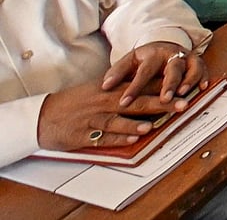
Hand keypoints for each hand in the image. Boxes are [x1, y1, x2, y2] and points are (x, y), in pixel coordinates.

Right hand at [37, 79, 182, 151]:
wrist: (43, 114)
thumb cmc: (75, 101)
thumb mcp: (98, 88)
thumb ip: (122, 87)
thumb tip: (149, 84)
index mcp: (110, 89)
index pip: (141, 85)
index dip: (163, 87)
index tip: (184, 86)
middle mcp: (104, 101)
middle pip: (136, 102)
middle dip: (160, 104)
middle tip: (181, 104)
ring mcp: (94, 119)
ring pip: (118, 121)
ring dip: (137, 124)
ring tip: (154, 126)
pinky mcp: (84, 135)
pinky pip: (103, 138)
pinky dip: (117, 140)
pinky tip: (130, 141)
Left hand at [102, 41, 207, 106]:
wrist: (163, 46)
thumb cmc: (144, 60)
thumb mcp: (128, 62)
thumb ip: (116, 73)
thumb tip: (104, 86)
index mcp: (152, 54)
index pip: (143, 72)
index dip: (134, 88)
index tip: (124, 103)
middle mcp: (172, 54)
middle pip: (173, 68)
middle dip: (169, 84)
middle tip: (164, 99)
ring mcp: (186, 57)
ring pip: (192, 67)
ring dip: (189, 81)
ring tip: (183, 94)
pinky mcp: (197, 62)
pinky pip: (204, 69)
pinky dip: (204, 77)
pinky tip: (203, 88)